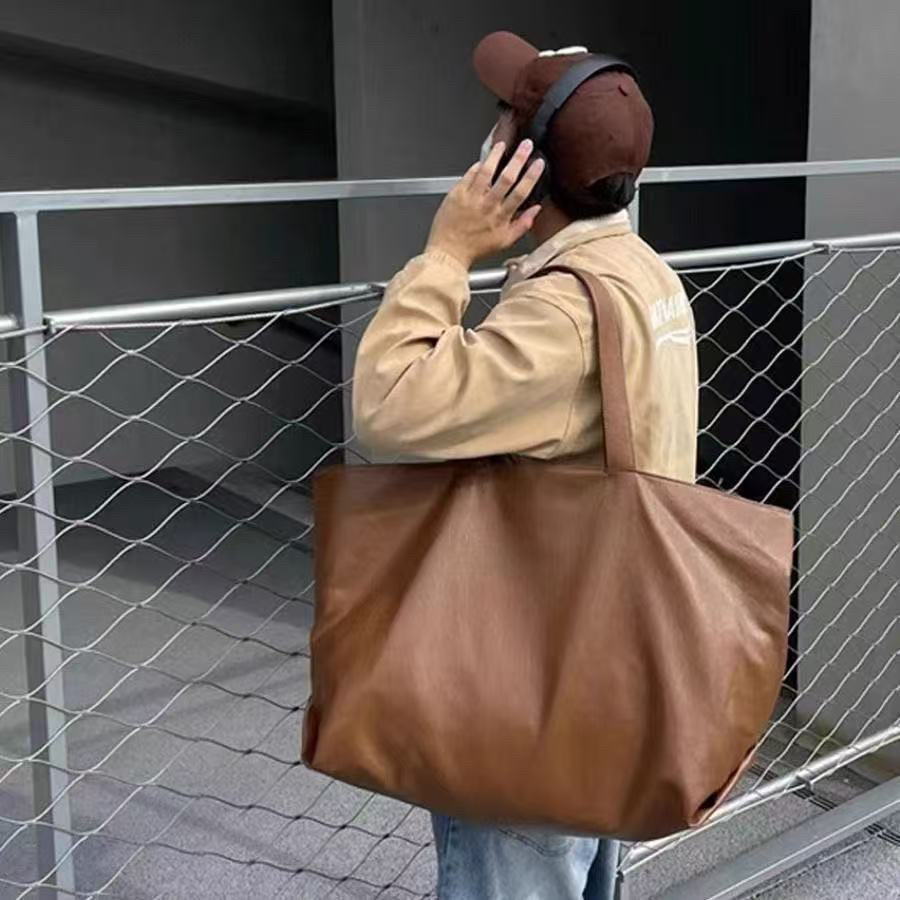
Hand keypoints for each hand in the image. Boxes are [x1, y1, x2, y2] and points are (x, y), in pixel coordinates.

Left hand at [425, 140, 544, 268]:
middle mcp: (487, 207)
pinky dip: (476, 166)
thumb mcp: (504, 242)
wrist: (448, 253)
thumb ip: (523, 225)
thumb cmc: (474, 249)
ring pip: (486, 172)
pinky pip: (468, 176)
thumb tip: (536, 210)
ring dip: (495, 156)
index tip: (538, 163)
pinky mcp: (456, 195)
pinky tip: (482, 160)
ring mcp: (471, 199)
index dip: (531, 176)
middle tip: (526, 146)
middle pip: (506, 178)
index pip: (521, 192)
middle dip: (518, 159)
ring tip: (502, 145)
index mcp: (501, 218)